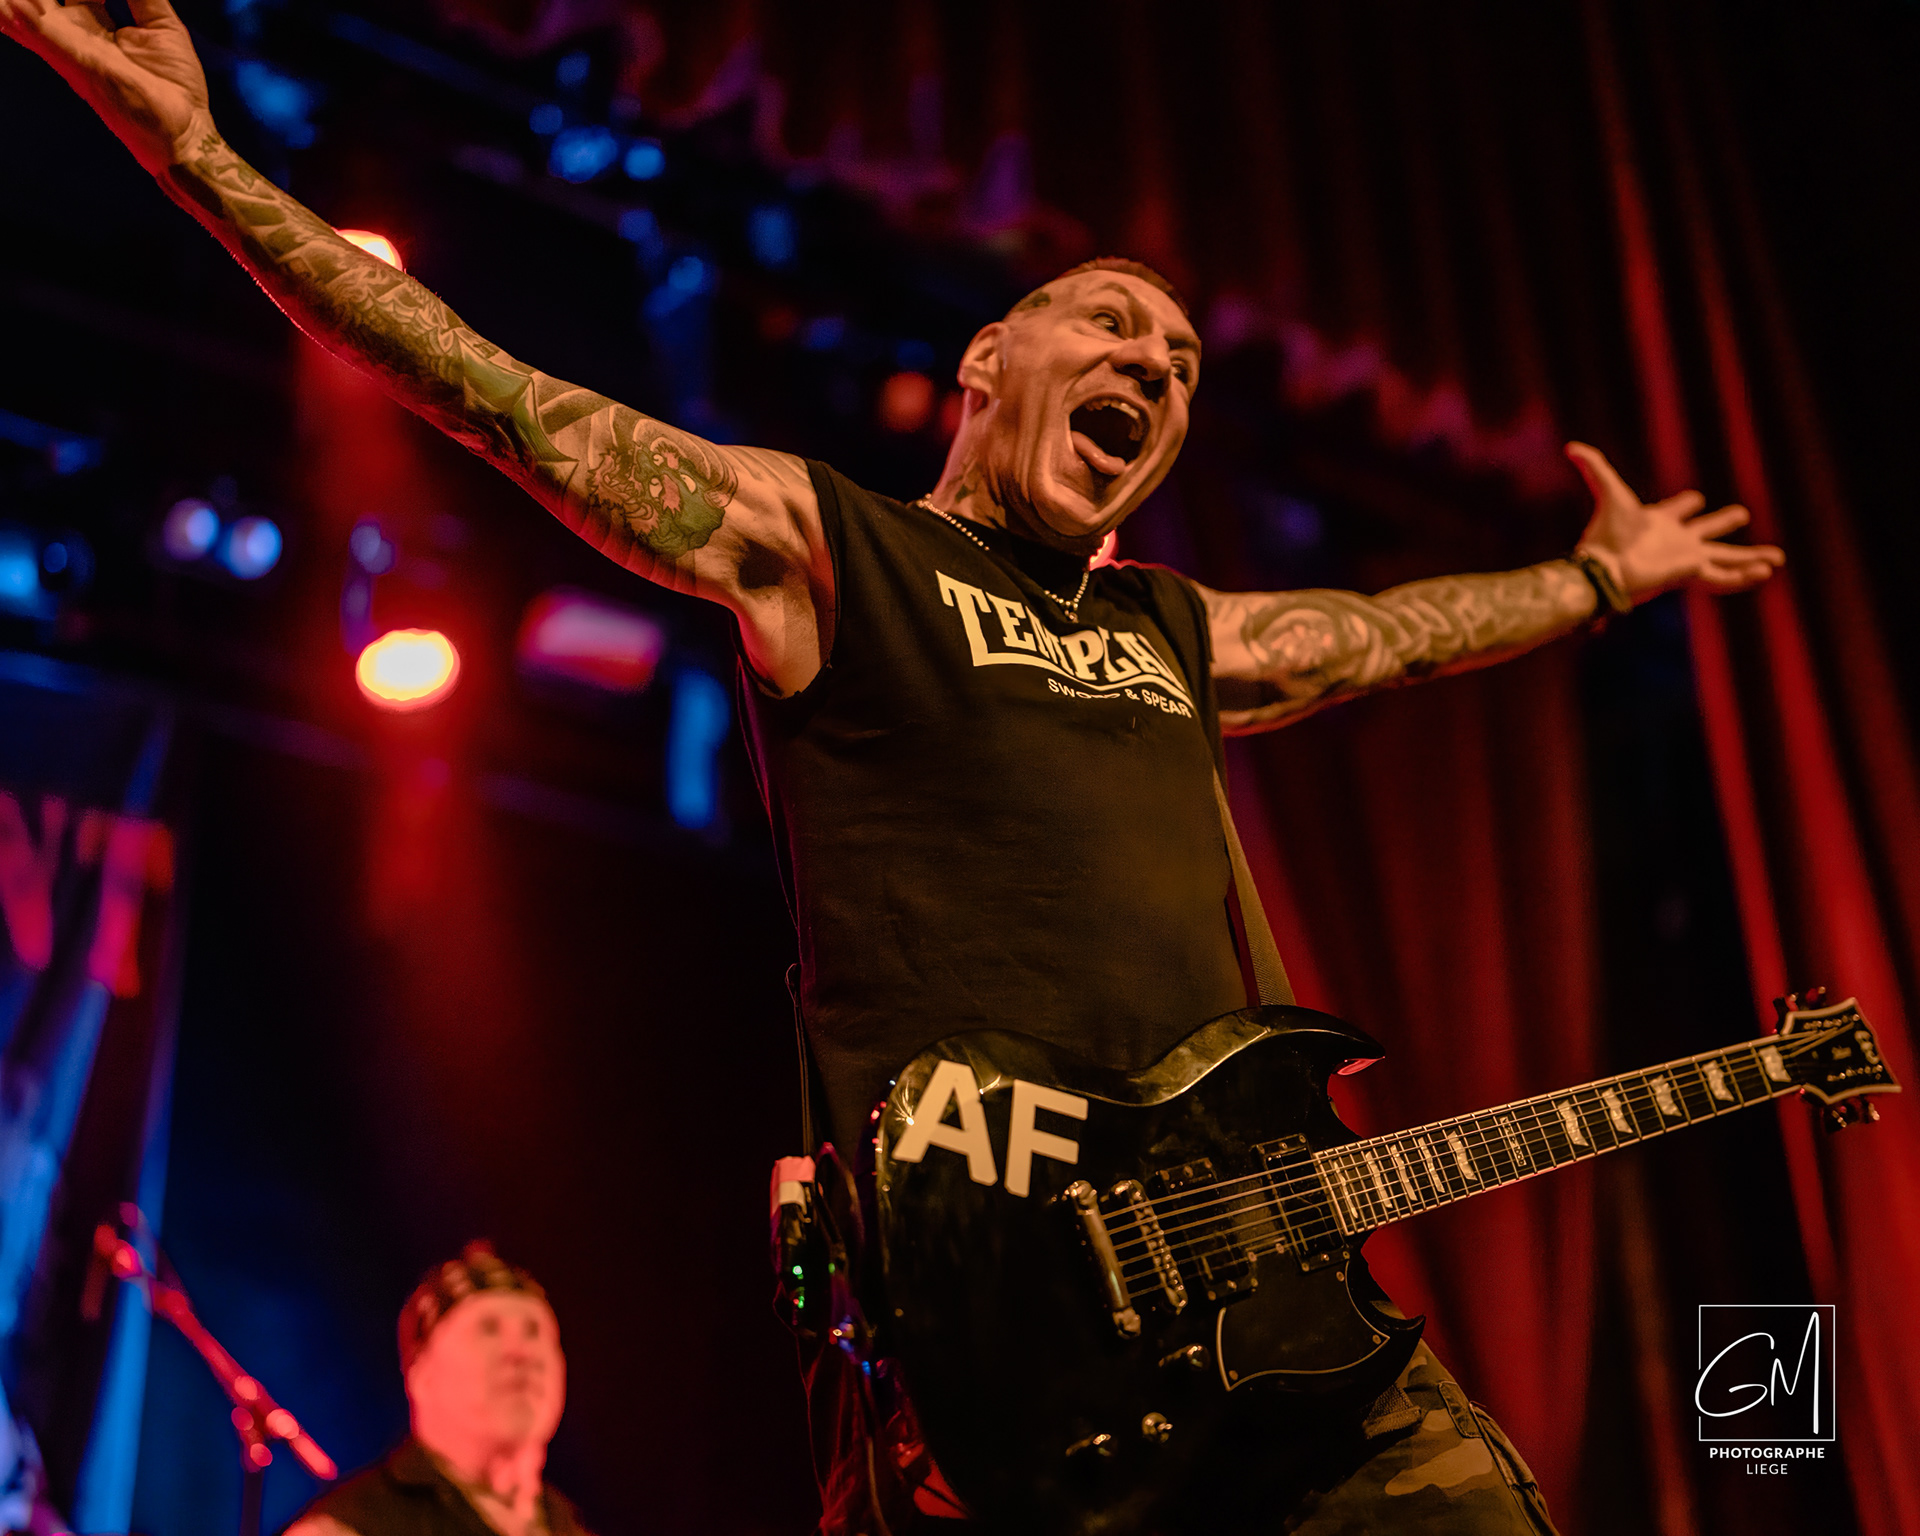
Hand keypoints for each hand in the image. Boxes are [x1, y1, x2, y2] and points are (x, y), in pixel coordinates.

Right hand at [1, 0, 210, 174]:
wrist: (185, 136)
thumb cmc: (175, 89)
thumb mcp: (161, 25)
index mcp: (93, 23)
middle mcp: (75, 33)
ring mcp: (72, 47)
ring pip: (29, 7)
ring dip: (23, 2)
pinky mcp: (77, 61)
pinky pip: (39, 27)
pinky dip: (17, 14)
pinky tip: (12, 5)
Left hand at [1565, 441, 1783, 602]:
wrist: (1605, 567)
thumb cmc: (1607, 534)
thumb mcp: (1608, 492)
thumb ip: (1593, 467)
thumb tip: (1571, 445)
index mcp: (1658, 524)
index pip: (1676, 512)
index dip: (1684, 504)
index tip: (1696, 498)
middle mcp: (1674, 543)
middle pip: (1706, 533)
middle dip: (1722, 523)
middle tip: (1741, 513)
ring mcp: (1686, 560)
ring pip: (1726, 559)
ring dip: (1750, 557)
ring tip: (1776, 558)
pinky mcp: (1692, 574)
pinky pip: (1724, 577)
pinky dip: (1744, 576)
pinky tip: (1766, 572)